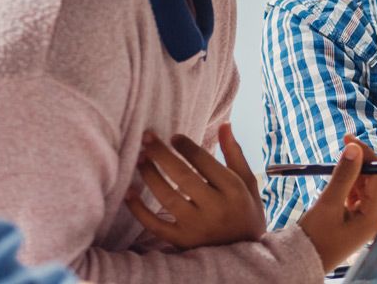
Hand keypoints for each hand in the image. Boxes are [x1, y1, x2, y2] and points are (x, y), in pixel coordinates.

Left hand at [124, 124, 264, 249]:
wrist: (244, 251)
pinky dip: (138, 209)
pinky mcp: (182, 240)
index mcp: (234, 190)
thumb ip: (234, 153)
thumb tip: (224, 124)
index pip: (205, 163)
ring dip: (150, 175)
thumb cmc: (245, 210)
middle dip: (162, 154)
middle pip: (183, 176)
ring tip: (140, 158)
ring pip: (167, 197)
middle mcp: (216, 207)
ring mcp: (197, 225)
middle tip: (146, 137)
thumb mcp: (246, 181)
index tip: (173, 136)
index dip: (186, 147)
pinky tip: (129, 192)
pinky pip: (155, 224)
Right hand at [297, 135, 376, 272]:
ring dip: (356, 171)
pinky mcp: (362, 215)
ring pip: (371, 181)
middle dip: (364, 160)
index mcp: (376, 215)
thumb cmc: (315, 238)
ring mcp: (372, 215)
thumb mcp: (327, 204)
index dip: (366, 154)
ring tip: (334, 171)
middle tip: (344, 146)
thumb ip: (342, 175)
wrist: (304, 260)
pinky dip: (351, 181)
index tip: (348, 139)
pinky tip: (336, 183)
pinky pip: (362, 190)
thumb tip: (353, 148)